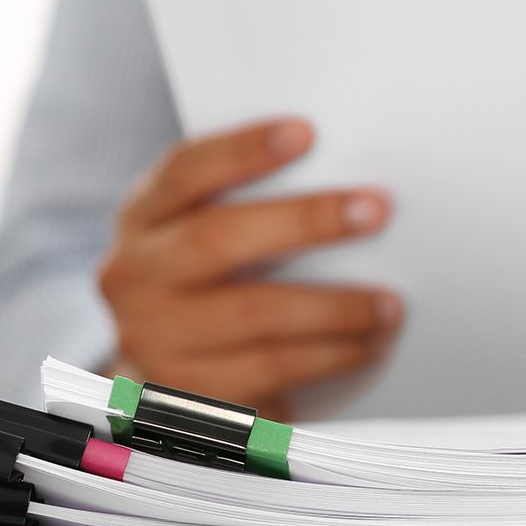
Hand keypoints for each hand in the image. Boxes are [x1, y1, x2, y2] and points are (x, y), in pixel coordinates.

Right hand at [97, 117, 401, 416]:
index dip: (243, 149)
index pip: (186, 170)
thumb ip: (248, 205)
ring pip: (255, 314)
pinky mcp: (190, 393)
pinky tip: (368, 344)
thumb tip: (345, 180)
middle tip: (375, 210)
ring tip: (390, 303)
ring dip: (336, 307)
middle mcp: (134, 276)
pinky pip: (273, 369)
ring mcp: (154, 339)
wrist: (168, 388)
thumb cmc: (209, 290)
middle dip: (306, 221)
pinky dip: (332, 354)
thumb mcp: (203, 236)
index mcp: (142, 218)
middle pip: (219, 238)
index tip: (306, 132)